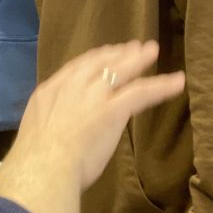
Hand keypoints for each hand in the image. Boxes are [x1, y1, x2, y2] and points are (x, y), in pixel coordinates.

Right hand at [0, 41, 184, 212]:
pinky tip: (176, 81)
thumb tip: (59, 131)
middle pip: (98, 61)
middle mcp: (72, 86)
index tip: (105, 54)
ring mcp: (93, 95)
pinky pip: (142, 92)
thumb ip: (50, 124)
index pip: (76, 68)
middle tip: (132, 46)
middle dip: (116, 52)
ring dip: (138, 59)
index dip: (93, 59)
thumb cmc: (36, 161)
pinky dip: (161, 85)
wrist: (43, 166)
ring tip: (152, 50)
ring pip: (120, 69)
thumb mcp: (36, 132)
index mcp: (50, 91)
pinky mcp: (113, 108)